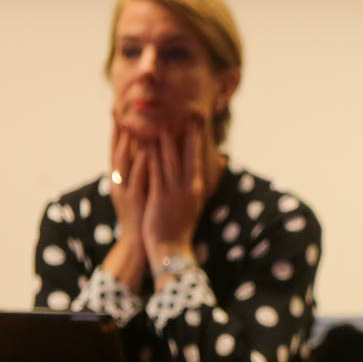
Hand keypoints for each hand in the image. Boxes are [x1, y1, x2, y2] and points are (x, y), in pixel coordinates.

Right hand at [108, 121, 147, 236]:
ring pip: (122, 163)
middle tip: (117, 110)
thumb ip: (139, 172)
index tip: (117, 112)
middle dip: (116, 132)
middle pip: (114, 152)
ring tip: (130, 125)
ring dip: (126, 143)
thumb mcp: (138, 190)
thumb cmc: (142, 214)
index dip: (116, 132)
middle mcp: (118, 182)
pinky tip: (144, 152)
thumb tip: (145, 153)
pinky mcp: (134, 199)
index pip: (116, 151)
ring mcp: (124, 190)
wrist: (139, 240)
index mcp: (119, 179)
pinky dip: (139, 165)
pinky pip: (136, 179)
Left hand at [140, 112, 208, 265]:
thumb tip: (215, 167)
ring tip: (163, 120)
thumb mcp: (194, 204)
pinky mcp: (160, 197)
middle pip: (190, 155)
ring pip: (171, 160)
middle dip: (189, 132)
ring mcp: (175, 192)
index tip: (199, 120)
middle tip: (190, 112)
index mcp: (196, 189)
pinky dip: (152, 155)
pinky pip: (156, 172)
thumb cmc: (180, 227)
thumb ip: (201, 184)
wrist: (171, 249)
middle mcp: (189, 188)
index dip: (199, 138)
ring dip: (166, 139)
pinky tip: (147, 142)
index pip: (199, 158)